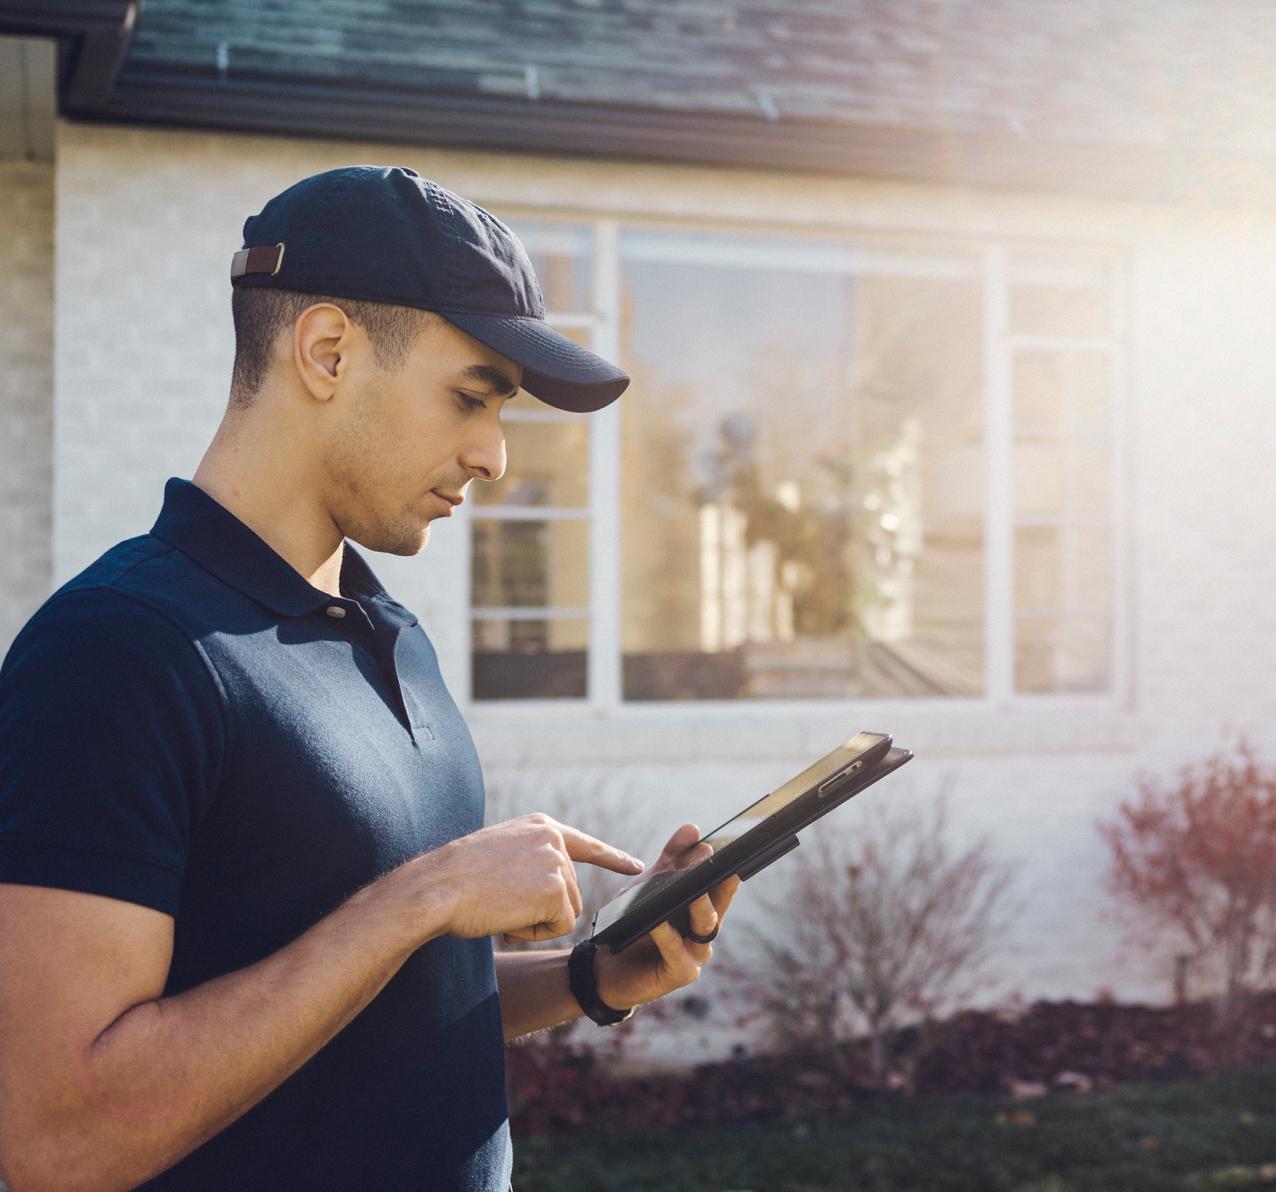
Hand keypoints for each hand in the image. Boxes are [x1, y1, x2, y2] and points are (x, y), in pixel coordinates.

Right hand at [422, 814, 643, 942]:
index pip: (586, 844)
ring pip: (567, 911)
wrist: (437, 888)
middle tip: (502, 902)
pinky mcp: (555, 890)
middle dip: (542, 909)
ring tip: (501, 907)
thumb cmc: (456, 879)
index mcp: (539, 826)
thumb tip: (556, 889)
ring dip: (536, 921)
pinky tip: (508, 919)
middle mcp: (553, 838)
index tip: (635, 867)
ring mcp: (556, 862)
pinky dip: (535, 933)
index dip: (612, 859)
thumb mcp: (499, 854)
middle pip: (571, 892)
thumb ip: (531, 860)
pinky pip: (560, 926)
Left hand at [593, 823, 740, 1010]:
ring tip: (691, 890)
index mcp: (703, 907)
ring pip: (705, 925)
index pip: (720, 880)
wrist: (608, 967)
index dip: (722, 861)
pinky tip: (657, 922)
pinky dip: (667, 936)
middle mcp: (705, 930)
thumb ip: (671, 859)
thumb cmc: (635, 924)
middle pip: (720, 900)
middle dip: (718, 879)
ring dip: (699, 906)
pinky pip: (676, 952)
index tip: (725, 840)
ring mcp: (696, 953)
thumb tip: (693, 828)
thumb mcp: (650, 886)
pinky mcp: (680, 973)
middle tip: (713, 857)